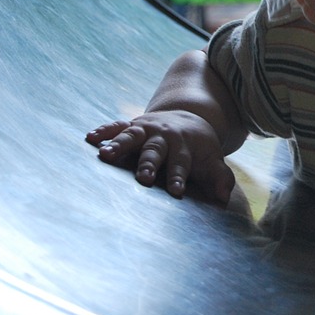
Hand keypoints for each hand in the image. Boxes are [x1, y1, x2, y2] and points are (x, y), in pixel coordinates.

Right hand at [85, 110, 235, 203]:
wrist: (189, 117)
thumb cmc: (199, 148)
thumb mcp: (212, 160)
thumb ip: (220, 178)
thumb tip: (224, 198)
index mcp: (184, 147)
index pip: (181, 163)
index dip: (178, 177)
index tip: (176, 191)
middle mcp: (164, 137)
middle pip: (155, 150)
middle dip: (149, 163)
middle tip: (143, 178)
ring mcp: (146, 129)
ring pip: (132, 136)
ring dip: (119, 145)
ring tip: (105, 156)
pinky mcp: (132, 124)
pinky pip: (116, 126)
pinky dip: (104, 131)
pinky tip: (90, 138)